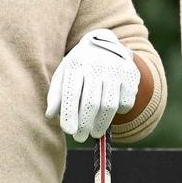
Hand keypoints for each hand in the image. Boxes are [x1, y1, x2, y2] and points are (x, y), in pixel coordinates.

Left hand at [46, 28, 140, 142]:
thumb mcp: (64, 74)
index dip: (70, 114)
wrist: (104, 45)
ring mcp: (116, 70)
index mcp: (76, 64)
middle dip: (85, 124)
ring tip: (94, 132)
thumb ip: (56, 95)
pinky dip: (119, 112)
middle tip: (80, 137)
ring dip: (101, 124)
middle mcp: (97, 65)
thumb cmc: (79, 66)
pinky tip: (110, 112)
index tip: (69, 131)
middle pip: (91, 102)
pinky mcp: (131, 75)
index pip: (72, 93)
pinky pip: (126, 102)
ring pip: (109, 105)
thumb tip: (50, 116)